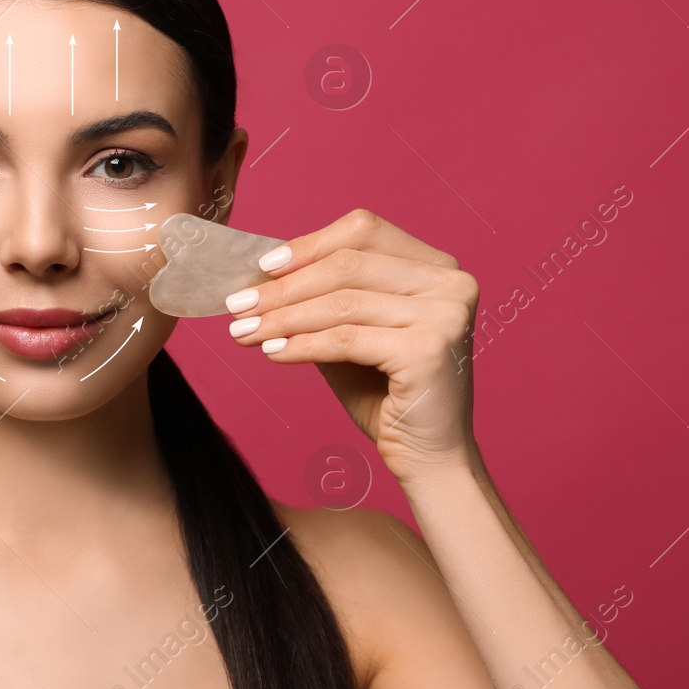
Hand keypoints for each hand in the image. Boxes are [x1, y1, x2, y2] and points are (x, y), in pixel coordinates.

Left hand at [224, 208, 482, 489]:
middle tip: (237, 305)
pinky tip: (272, 353)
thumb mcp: (351, 331)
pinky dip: (302, 345)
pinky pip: (347, 339)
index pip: (363, 232)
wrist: (429, 456)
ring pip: (343, 303)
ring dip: (283, 317)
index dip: (308, 245)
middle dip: (284, 287)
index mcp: (438, 266)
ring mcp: (446, 315)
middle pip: (348, 265)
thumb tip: (262, 273)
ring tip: (244, 332)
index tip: (261, 267)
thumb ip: (322, 297)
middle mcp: (451, 283)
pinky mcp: (430, 351)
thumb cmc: (386, 392)